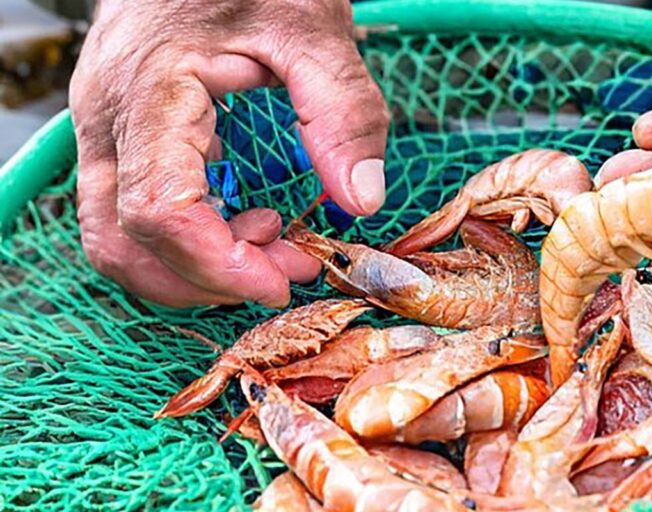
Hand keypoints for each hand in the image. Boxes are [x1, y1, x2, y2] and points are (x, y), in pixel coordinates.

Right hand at [70, 0, 388, 307]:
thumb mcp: (314, 28)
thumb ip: (343, 111)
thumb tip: (361, 199)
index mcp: (150, 90)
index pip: (158, 210)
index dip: (218, 264)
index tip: (284, 280)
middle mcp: (108, 118)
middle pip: (124, 241)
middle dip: (208, 276)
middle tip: (288, 267)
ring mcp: (104, 129)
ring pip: (116, 238)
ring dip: (192, 267)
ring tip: (270, 243)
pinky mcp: (119, 137)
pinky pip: (130, 213)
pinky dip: (186, 240)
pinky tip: (245, 223)